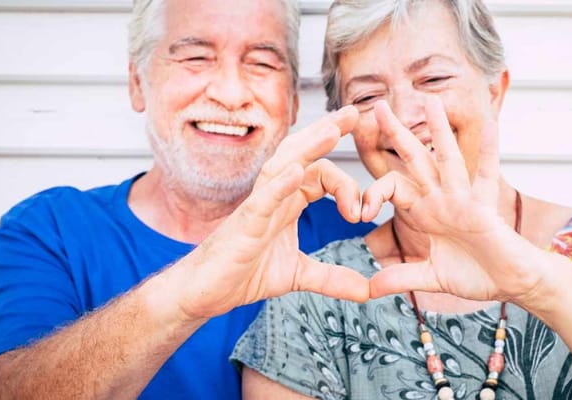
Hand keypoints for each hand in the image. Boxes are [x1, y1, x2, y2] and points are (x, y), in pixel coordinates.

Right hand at [173, 106, 369, 319]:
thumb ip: (333, 278)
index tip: (362, 213)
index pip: (320, 175)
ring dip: (309, 147)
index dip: (346, 185)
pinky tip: (297, 171)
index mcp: (287, 203)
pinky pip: (263, 198)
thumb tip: (367, 291)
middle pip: (302, 154)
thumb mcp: (298, 275)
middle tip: (355, 113)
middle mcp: (274, 197)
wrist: (204, 293)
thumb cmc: (242, 274)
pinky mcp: (244, 224)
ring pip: (284, 165)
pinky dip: (281, 184)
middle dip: (328, 132)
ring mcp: (257, 206)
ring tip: (332, 130)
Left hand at [364, 97, 560, 305]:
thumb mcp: (431, 277)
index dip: (374, 194)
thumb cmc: (477, 275)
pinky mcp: (484, 209)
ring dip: (438, 130)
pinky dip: (489, 152)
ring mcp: (463, 200)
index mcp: (426, 212)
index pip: (393, 188)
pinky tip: (491, 126)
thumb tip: (370, 289)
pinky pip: (487, 177)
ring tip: (429, 100)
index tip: (360, 213)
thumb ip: (402, 277)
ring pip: (447, 159)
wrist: (512, 284)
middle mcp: (442, 199)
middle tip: (378, 106)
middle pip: (415, 160)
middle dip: (396, 133)